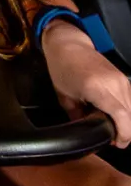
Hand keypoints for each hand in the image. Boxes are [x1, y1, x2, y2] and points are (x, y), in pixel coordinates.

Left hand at [43, 21, 130, 147]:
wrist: (68, 43)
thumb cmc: (62, 66)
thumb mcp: (65, 97)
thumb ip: (78, 118)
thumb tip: (88, 133)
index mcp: (97, 88)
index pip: (121, 116)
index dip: (123, 134)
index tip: (116, 142)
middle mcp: (113, 83)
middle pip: (130, 115)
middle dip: (124, 131)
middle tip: (112, 138)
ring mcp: (120, 79)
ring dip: (126, 121)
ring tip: (112, 125)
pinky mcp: (123, 77)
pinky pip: (130, 99)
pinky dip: (126, 110)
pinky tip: (114, 113)